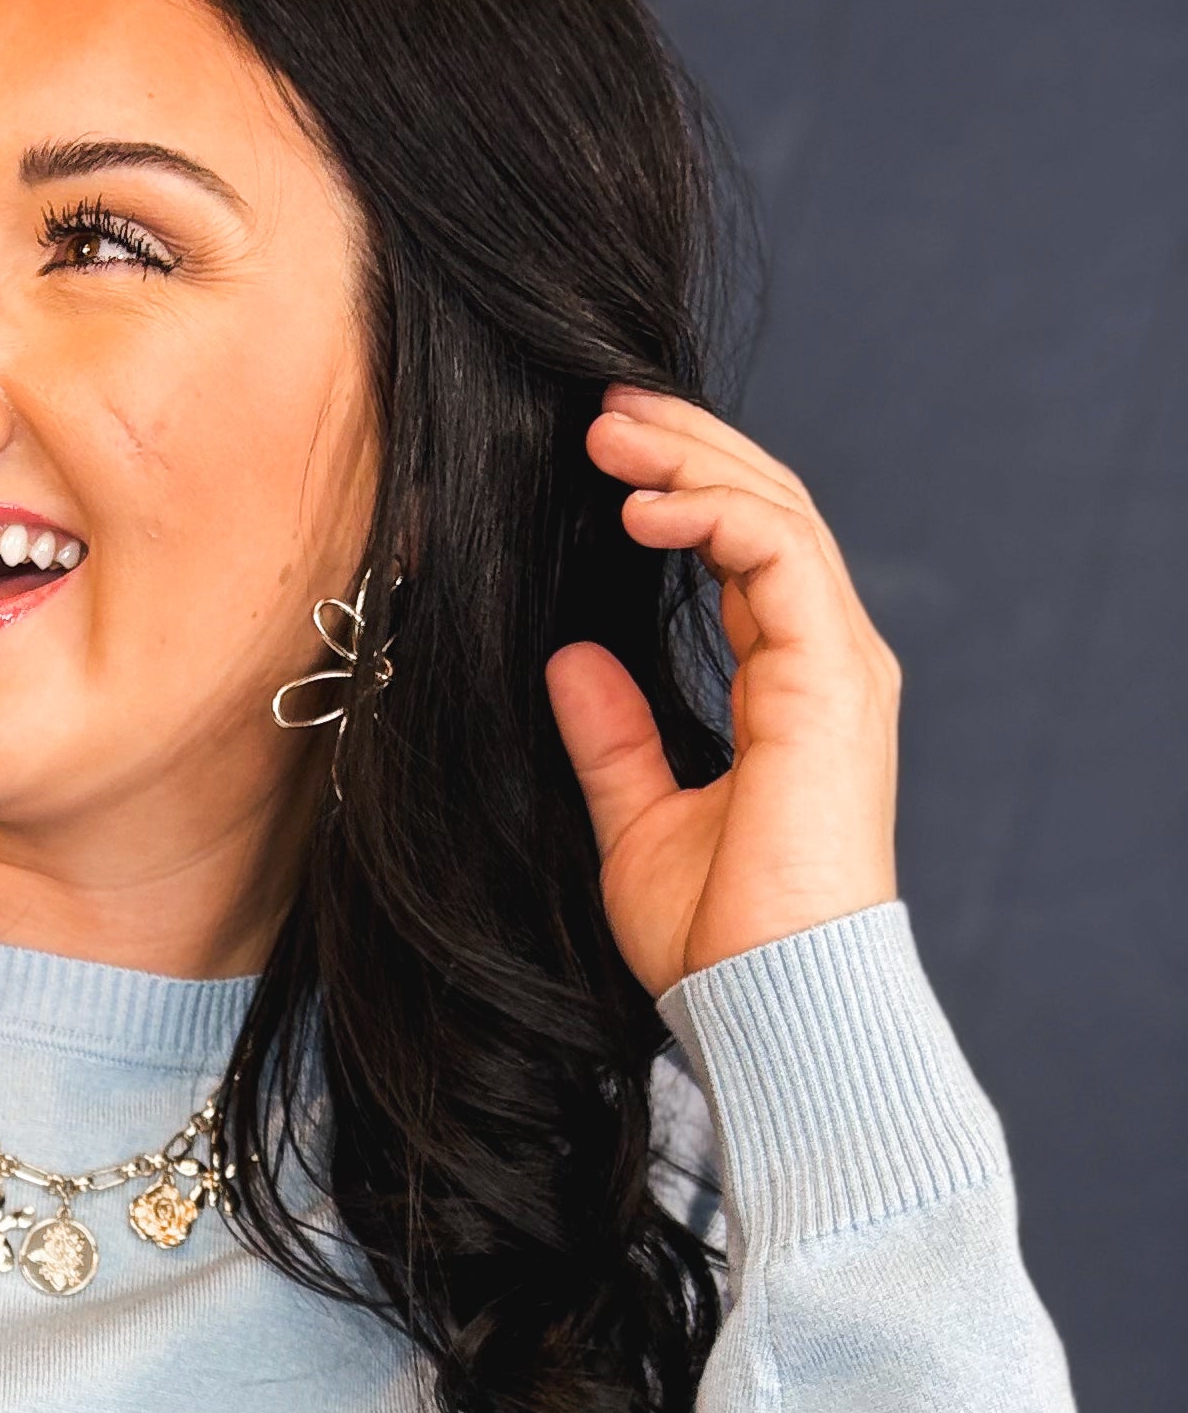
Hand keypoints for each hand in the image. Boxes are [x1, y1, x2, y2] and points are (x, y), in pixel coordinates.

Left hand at [547, 385, 900, 997]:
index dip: (682, 490)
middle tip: (602, 406)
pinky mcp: (832, 678)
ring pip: (776, 512)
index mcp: (792, 688)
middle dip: (685, 447)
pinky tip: (644, 501)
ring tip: (608, 430)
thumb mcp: (638, 821)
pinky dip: (712, 513)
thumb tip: (572, 655)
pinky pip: (777, 552)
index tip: (604, 458)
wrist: (766, 1005)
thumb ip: (613, 734)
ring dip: (691, 459)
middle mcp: (827, 663)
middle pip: (766, 510)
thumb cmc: (716, 944)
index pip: (747, 552)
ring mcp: (839, 665)